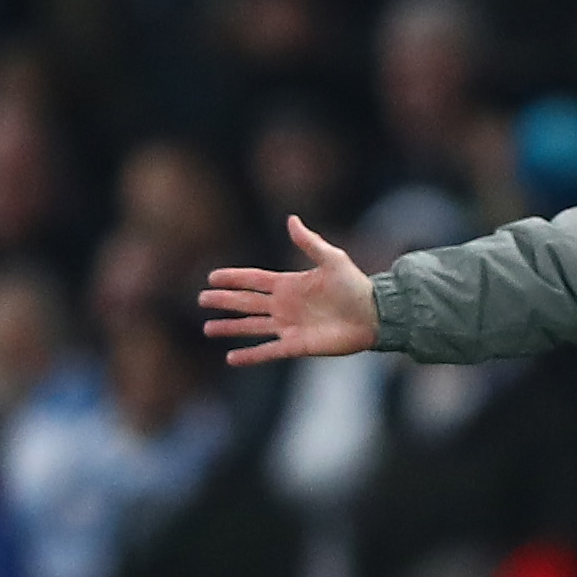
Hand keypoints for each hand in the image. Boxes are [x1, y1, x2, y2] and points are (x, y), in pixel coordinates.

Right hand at [200, 216, 379, 365]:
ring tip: (208, 328)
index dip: (234, 278)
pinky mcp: (297, 345)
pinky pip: (268, 351)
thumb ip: (309, 242)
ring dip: (231, 328)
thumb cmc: (356, 286)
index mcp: (290, 284)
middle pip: (247, 303)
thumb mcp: (332, 259)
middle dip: (224, 301)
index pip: (254, 279)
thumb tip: (291, 219)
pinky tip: (231, 357)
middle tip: (201, 299)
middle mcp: (285, 305)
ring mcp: (290, 326)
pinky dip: (250, 355)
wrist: (375, 315)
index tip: (212, 276)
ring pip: (252, 327)